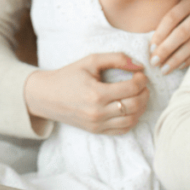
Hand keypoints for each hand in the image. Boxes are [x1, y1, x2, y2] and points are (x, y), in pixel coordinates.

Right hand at [24, 52, 148, 134]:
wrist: (45, 96)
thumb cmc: (68, 76)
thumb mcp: (90, 61)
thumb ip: (116, 59)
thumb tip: (139, 65)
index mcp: (96, 94)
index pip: (132, 89)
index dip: (142, 80)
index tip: (140, 74)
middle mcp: (97, 112)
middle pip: (135, 105)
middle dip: (145, 93)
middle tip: (143, 85)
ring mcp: (97, 124)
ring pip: (131, 120)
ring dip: (141, 107)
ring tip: (139, 95)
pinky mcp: (95, 130)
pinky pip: (122, 130)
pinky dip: (132, 120)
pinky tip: (131, 108)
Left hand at [149, 0, 189, 72]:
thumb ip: (176, 1)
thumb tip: (152, 24)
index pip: (171, 18)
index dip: (159, 34)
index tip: (150, 48)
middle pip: (182, 33)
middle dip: (166, 50)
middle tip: (154, 62)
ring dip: (177, 59)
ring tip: (164, 70)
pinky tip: (180, 66)